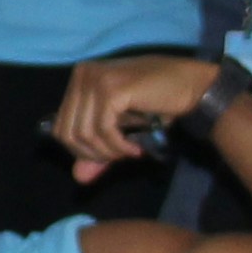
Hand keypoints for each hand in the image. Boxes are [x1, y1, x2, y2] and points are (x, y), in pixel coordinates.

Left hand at [54, 51, 222, 183]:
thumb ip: (99, 150)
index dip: (81, 150)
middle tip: (120, 156)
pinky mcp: (111, 89)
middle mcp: (83, 74)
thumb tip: (79, 178)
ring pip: (84, 133)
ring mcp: (96, 79)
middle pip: (68, 132)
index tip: (108, 155)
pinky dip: (119, 146)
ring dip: (108, 151)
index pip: (60, 127)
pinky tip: (136, 148)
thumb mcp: (121, 129)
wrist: (191, 86)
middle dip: (93, 154)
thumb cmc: (158, 103)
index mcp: (80, 78)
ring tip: (130, 151)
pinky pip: (103, 130)